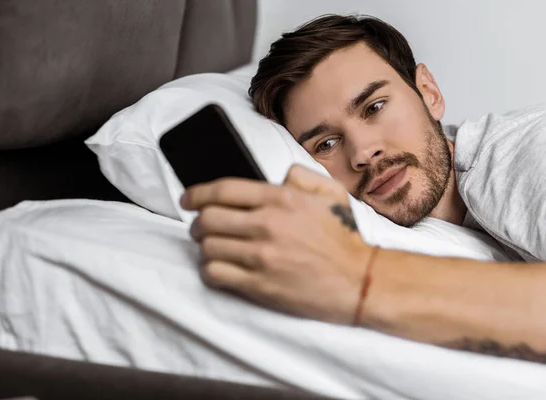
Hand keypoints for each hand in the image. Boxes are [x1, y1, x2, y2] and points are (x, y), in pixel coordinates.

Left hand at [180, 165, 372, 323]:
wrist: (358, 280)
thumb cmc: (343, 237)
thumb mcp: (330, 193)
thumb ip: (301, 176)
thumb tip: (278, 175)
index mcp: (280, 198)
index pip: (222, 190)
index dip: (196, 194)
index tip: (187, 199)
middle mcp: (266, 224)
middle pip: (208, 219)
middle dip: (198, 223)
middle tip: (202, 227)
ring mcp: (261, 256)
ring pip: (207, 247)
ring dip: (205, 247)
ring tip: (214, 248)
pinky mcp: (259, 285)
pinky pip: (215, 274)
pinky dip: (211, 270)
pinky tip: (221, 268)